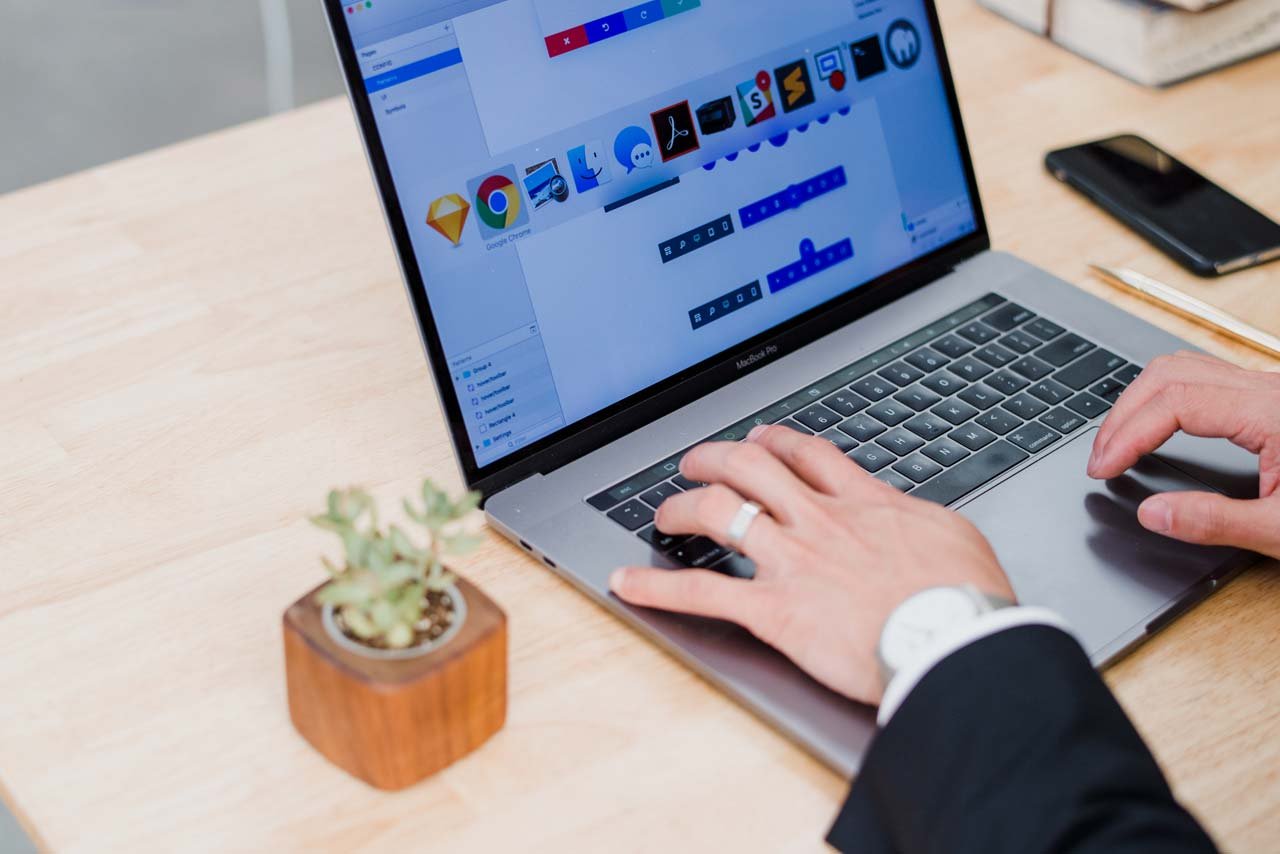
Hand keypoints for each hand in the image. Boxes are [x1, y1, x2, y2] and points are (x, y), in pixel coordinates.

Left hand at [608, 425, 1013, 705]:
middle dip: (714, 459)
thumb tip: (905, 519)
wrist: (958, 640)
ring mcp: (791, 561)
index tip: (760, 441)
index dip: (775, 442)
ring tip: (663, 514)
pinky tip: (625, 583)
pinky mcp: (773, 609)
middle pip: (750, 467)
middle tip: (695, 465)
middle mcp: (818, 521)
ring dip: (682, 509)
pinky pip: (702, 592)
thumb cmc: (966, 600)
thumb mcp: (953, 537)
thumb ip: (913, 520)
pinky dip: (657, 588)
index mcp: (863, 503)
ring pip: (718, 512)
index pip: (807, 455)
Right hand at [1088, 351, 1279, 557]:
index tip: (1103, 469)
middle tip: (1101, 460)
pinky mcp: (1271, 399)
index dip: (1127, 434)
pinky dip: (1164, 400)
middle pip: (1168, 373)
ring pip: (1184, 367)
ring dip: (1141, 401)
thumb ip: (1214, 522)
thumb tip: (1152, 514)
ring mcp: (1270, 389)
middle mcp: (1270, 388)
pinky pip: (1203, 380)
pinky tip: (1155, 433)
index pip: (1174, 403)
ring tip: (1119, 445)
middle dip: (1123, 414)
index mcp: (1273, 412)